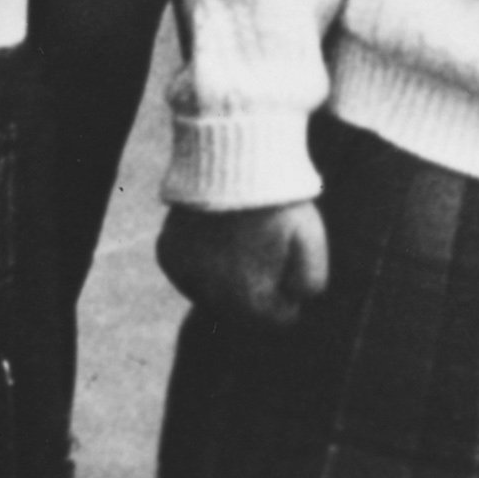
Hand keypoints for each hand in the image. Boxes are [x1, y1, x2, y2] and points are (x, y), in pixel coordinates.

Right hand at [159, 197, 327, 328]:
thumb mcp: (311, 240)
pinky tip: (214, 238)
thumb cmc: (276, 201)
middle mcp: (210, 295)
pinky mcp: (168, 254)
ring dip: (227, 280)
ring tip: (240, 240)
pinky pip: (187, 273)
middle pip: (244, 310)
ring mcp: (184, 274)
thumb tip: (297, 299)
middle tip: (266, 248)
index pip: (278, 319)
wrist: (230, 157)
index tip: (291, 264)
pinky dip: (200, 263)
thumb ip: (311, 281)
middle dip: (258, 289)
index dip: (291, 294)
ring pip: (213, 294)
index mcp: (247, 298)